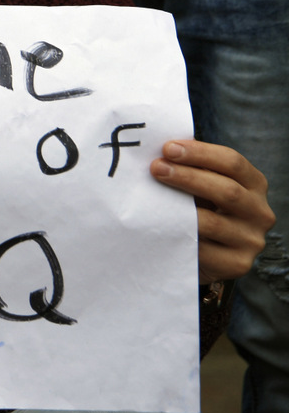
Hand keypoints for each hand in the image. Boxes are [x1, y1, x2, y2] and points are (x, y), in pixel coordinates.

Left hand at [151, 139, 274, 284]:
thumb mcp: (203, 186)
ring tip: (152, 198)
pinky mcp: (238, 264)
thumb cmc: (201, 208)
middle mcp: (260, 212)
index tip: (168, 148)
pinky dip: (181, 237)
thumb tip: (160, 149)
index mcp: (254, 184)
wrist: (208, 254)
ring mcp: (251, 240)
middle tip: (156, 168)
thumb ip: (192, 168)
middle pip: (227, 190)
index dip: (200, 153)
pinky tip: (161, 228)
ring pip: (213, 222)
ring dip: (179, 209)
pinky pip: (204, 250)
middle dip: (188, 177)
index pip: (233, 162)